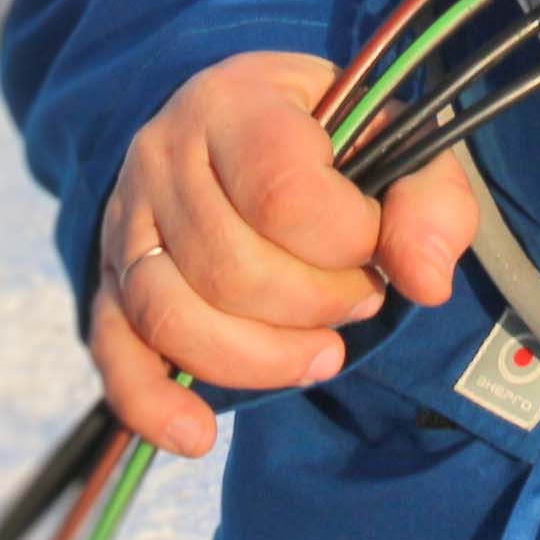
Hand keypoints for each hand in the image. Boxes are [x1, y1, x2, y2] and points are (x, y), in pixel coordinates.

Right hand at [88, 53, 486, 457]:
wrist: (242, 122)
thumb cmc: (326, 137)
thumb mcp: (393, 136)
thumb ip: (430, 197)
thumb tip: (427, 282)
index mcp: (236, 103)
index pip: (282, 193)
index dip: (347, 240)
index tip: (373, 242)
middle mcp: (164, 157)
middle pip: (231, 268)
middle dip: (317, 305)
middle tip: (358, 298)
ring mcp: (126, 223)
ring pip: (174, 317)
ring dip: (262, 358)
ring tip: (321, 354)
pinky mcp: (110, 283)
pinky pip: (115, 353)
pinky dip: (152, 405)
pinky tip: (198, 435)